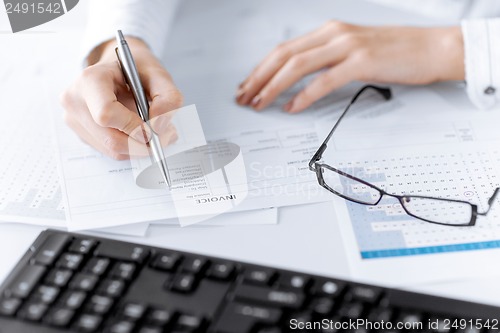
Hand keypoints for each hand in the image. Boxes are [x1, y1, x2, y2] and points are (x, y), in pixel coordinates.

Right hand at [61, 38, 181, 159]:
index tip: (153, 129)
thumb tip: (159, 127)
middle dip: (143, 144)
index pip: (106, 114)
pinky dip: (131, 148)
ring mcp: (75, 120)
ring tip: (156, 132)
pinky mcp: (82, 134)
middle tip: (165, 137)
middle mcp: (76, 101)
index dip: (133, 126)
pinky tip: (140, 133)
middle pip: (111, 139)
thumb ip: (168, 98)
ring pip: (112, 150)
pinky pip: (110, 151)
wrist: (119, 69)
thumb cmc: (137, 70)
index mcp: (90, 80)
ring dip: (139, 148)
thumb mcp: (159, 75)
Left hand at [236, 21, 463, 112]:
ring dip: (273, 86)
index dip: (262, 68)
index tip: (248, 85)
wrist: (433, 48)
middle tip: (244, 97)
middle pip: (283, 56)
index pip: (285, 50)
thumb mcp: (353, 51)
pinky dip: (304, 96)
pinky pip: (323, 80)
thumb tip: (301, 81)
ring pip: (297, 66)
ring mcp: (347, 46)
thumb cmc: (395, 52)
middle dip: (258, 78)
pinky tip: (292, 107)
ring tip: (260, 103)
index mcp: (329, 31)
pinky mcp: (361, 62)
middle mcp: (334, 34)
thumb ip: (328, 60)